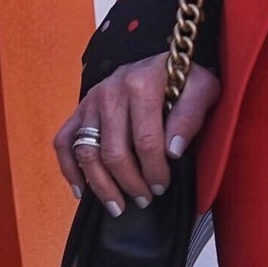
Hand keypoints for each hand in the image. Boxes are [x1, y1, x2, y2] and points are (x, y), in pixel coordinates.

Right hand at [53, 54, 221, 214]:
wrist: (160, 60)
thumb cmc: (184, 78)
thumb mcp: (203, 88)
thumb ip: (191, 115)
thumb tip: (172, 151)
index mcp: (142, 84)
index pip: (145, 140)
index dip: (154, 170)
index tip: (161, 187)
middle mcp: (111, 91)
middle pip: (113, 151)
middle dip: (129, 182)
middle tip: (144, 199)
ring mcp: (91, 100)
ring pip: (86, 151)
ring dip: (101, 185)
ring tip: (118, 206)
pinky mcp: (80, 108)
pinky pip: (64, 141)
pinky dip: (69, 169)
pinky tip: (81, 191)